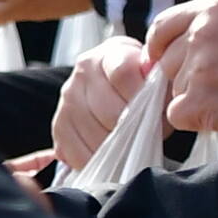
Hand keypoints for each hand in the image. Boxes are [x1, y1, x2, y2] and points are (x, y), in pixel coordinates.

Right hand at [53, 38, 155, 170]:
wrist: (113, 92)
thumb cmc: (139, 87)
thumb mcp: (154, 76)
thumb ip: (158, 80)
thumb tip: (157, 84)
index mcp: (107, 56)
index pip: (122, 73)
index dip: (141, 94)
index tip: (155, 108)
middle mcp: (81, 75)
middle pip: (108, 110)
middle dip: (132, 128)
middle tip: (144, 132)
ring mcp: (67, 102)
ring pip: (95, 135)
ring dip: (117, 148)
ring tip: (130, 144)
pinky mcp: (59, 127)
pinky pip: (79, 154)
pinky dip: (100, 161)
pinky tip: (112, 155)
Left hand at [140, 0, 217, 140]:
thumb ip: (206, 30)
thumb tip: (153, 56)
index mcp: (215, 8)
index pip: (163, 26)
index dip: (160, 48)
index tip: (163, 62)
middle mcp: (203, 30)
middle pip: (167, 63)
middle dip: (188, 79)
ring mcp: (200, 64)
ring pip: (174, 90)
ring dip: (197, 100)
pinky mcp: (200, 98)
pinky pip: (177, 115)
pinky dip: (198, 121)